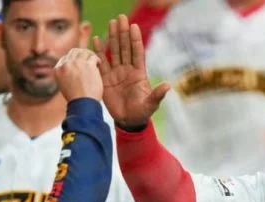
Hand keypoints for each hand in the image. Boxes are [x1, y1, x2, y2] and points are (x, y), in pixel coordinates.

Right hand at [54, 46, 104, 102]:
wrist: (82, 105)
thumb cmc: (76, 100)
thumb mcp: (64, 86)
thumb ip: (66, 76)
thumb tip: (72, 72)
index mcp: (58, 70)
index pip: (65, 58)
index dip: (73, 59)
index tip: (79, 61)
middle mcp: (66, 64)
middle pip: (74, 52)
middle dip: (81, 53)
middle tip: (88, 57)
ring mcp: (77, 63)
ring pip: (83, 52)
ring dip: (89, 55)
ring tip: (94, 60)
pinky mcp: (88, 65)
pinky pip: (93, 57)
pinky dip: (96, 59)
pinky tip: (99, 64)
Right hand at [97, 15, 169, 129]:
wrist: (128, 122)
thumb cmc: (142, 113)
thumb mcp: (151, 105)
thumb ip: (157, 95)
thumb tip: (168, 86)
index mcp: (138, 73)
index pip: (137, 52)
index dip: (135, 39)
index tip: (133, 26)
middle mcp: (127, 69)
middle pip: (124, 47)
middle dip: (123, 32)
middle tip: (120, 17)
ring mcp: (116, 73)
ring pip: (114, 51)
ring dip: (112, 37)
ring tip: (111, 23)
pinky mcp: (106, 79)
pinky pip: (101, 63)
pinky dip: (98, 51)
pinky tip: (96, 39)